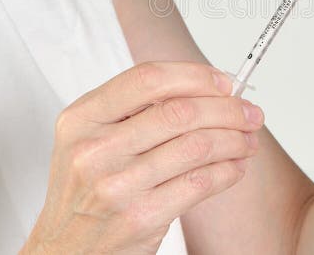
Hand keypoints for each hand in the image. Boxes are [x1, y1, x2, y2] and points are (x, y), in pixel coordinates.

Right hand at [21, 62, 263, 253]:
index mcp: (82, 119)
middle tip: (250, 112)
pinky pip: (200, 183)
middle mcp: (95, 150)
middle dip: (228, 109)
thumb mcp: (89, 139)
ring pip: (197, 146)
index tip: (224, 82)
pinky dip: (227, 171)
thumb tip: (207, 89)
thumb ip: (135, 109)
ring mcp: (117, 185)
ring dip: (235, 140)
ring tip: (247, 140)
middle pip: (180, 111)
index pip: (148, 79)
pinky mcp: (140, 217)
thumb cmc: (85, 190)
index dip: (195, 76)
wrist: (64, 250)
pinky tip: (234, 166)